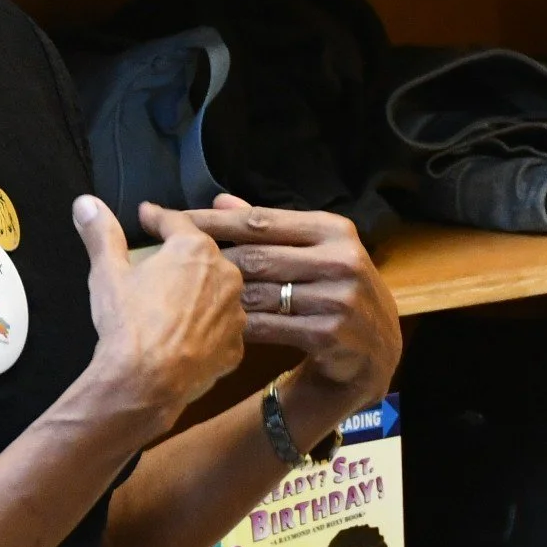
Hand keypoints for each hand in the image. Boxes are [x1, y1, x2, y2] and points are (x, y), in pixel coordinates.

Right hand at [72, 194, 245, 437]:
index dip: (156, 218)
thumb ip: (100, 233)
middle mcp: (225, 276)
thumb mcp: (107, 272)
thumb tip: (86, 204)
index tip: (146, 217)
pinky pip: (220, 329)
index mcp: (195, 249)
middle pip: (202, 256)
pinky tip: (184, 334)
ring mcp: (234, 314)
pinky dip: (205, 328)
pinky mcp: (235, 348)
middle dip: (180, 256)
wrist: (145, 382)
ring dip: (197, 292)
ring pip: (216, 292)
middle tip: (157, 262)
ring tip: (171, 302)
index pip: (175, 221)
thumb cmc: (127, 323)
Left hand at [188, 195, 400, 413]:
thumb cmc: (333, 288)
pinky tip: (217, 325)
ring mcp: (338, 297)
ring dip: (221, 297)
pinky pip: (269, 326)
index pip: (260, 221)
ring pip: (259, 293)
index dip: (212, 220)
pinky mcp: (330, 333)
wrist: (375, 347)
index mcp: (332, 229)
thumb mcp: (313, 250)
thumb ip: (268, 227)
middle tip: (171, 263)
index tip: (172, 217)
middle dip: (209, 261)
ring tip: (188, 296)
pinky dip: (240, 325)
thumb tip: (220, 199)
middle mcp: (341, 258)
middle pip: (256, 256)